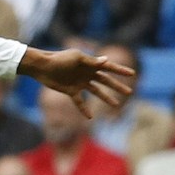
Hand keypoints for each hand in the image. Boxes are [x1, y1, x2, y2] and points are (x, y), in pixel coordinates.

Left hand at [19, 47, 133, 116]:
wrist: (43, 67)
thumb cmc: (60, 59)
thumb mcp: (77, 58)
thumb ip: (91, 62)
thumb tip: (106, 61)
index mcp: (90, 64)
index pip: (109, 67)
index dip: (120, 70)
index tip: (132, 74)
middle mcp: (87, 73)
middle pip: (106, 81)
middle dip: (117, 86)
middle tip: (129, 92)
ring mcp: (80, 83)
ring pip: (96, 92)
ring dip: (106, 98)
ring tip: (116, 105)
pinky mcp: (71, 91)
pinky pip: (80, 102)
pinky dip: (85, 109)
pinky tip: (90, 117)